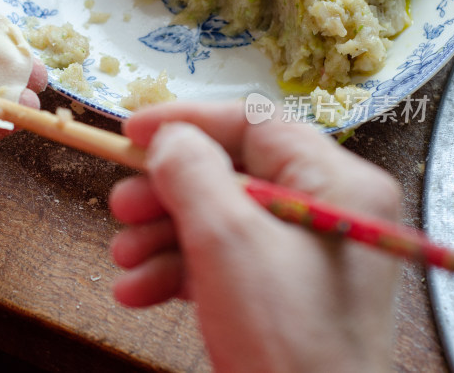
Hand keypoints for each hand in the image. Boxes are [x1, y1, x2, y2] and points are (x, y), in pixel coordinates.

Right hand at [109, 102, 399, 371]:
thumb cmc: (284, 332)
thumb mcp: (227, 239)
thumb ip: (191, 172)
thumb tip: (167, 137)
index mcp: (334, 182)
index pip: (253, 123)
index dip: (187, 121)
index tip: (132, 131)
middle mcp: (321, 209)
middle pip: (226, 173)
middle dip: (164, 192)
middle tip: (120, 206)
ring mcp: (298, 253)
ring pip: (214, 219)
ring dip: (159, 237)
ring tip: (122, 258)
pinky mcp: (276, 291)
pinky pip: (219, 261)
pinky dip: (174, 272)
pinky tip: (137, 292)